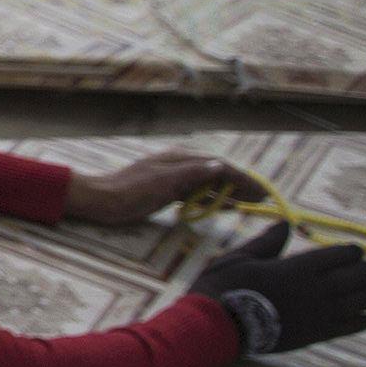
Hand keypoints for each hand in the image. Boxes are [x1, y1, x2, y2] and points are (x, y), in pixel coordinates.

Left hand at [64, 149, 253, 225]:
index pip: (220, 166)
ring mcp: (175, 179)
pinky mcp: (168, 192)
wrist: (101, 200)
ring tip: (251, 204)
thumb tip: (221, 165)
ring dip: (230, 193)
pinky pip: (197, 195)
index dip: (243, 178)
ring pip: (209, 185)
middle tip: (263, 199)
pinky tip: (226, 207)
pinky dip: (213, 200)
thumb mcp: (163, 181)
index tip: (261, 190)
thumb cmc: (130, 190)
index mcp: (181, 159)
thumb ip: (193, 173)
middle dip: (241, 185)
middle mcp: (180, 166)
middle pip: (218, 174)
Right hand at [189, 219, 365, 354]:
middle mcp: (314, 289)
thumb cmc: (224, 287)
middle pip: (356, 278)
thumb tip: (287, 224)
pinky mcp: (314, 335)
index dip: (353, 252)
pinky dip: (363, 322)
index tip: (358, 252)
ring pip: (359, 303)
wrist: (218, 326)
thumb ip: (268, 243)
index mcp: (297, 267)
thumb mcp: (241, 257)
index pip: (339, 256)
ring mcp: (317, 314)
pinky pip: (348, 328)